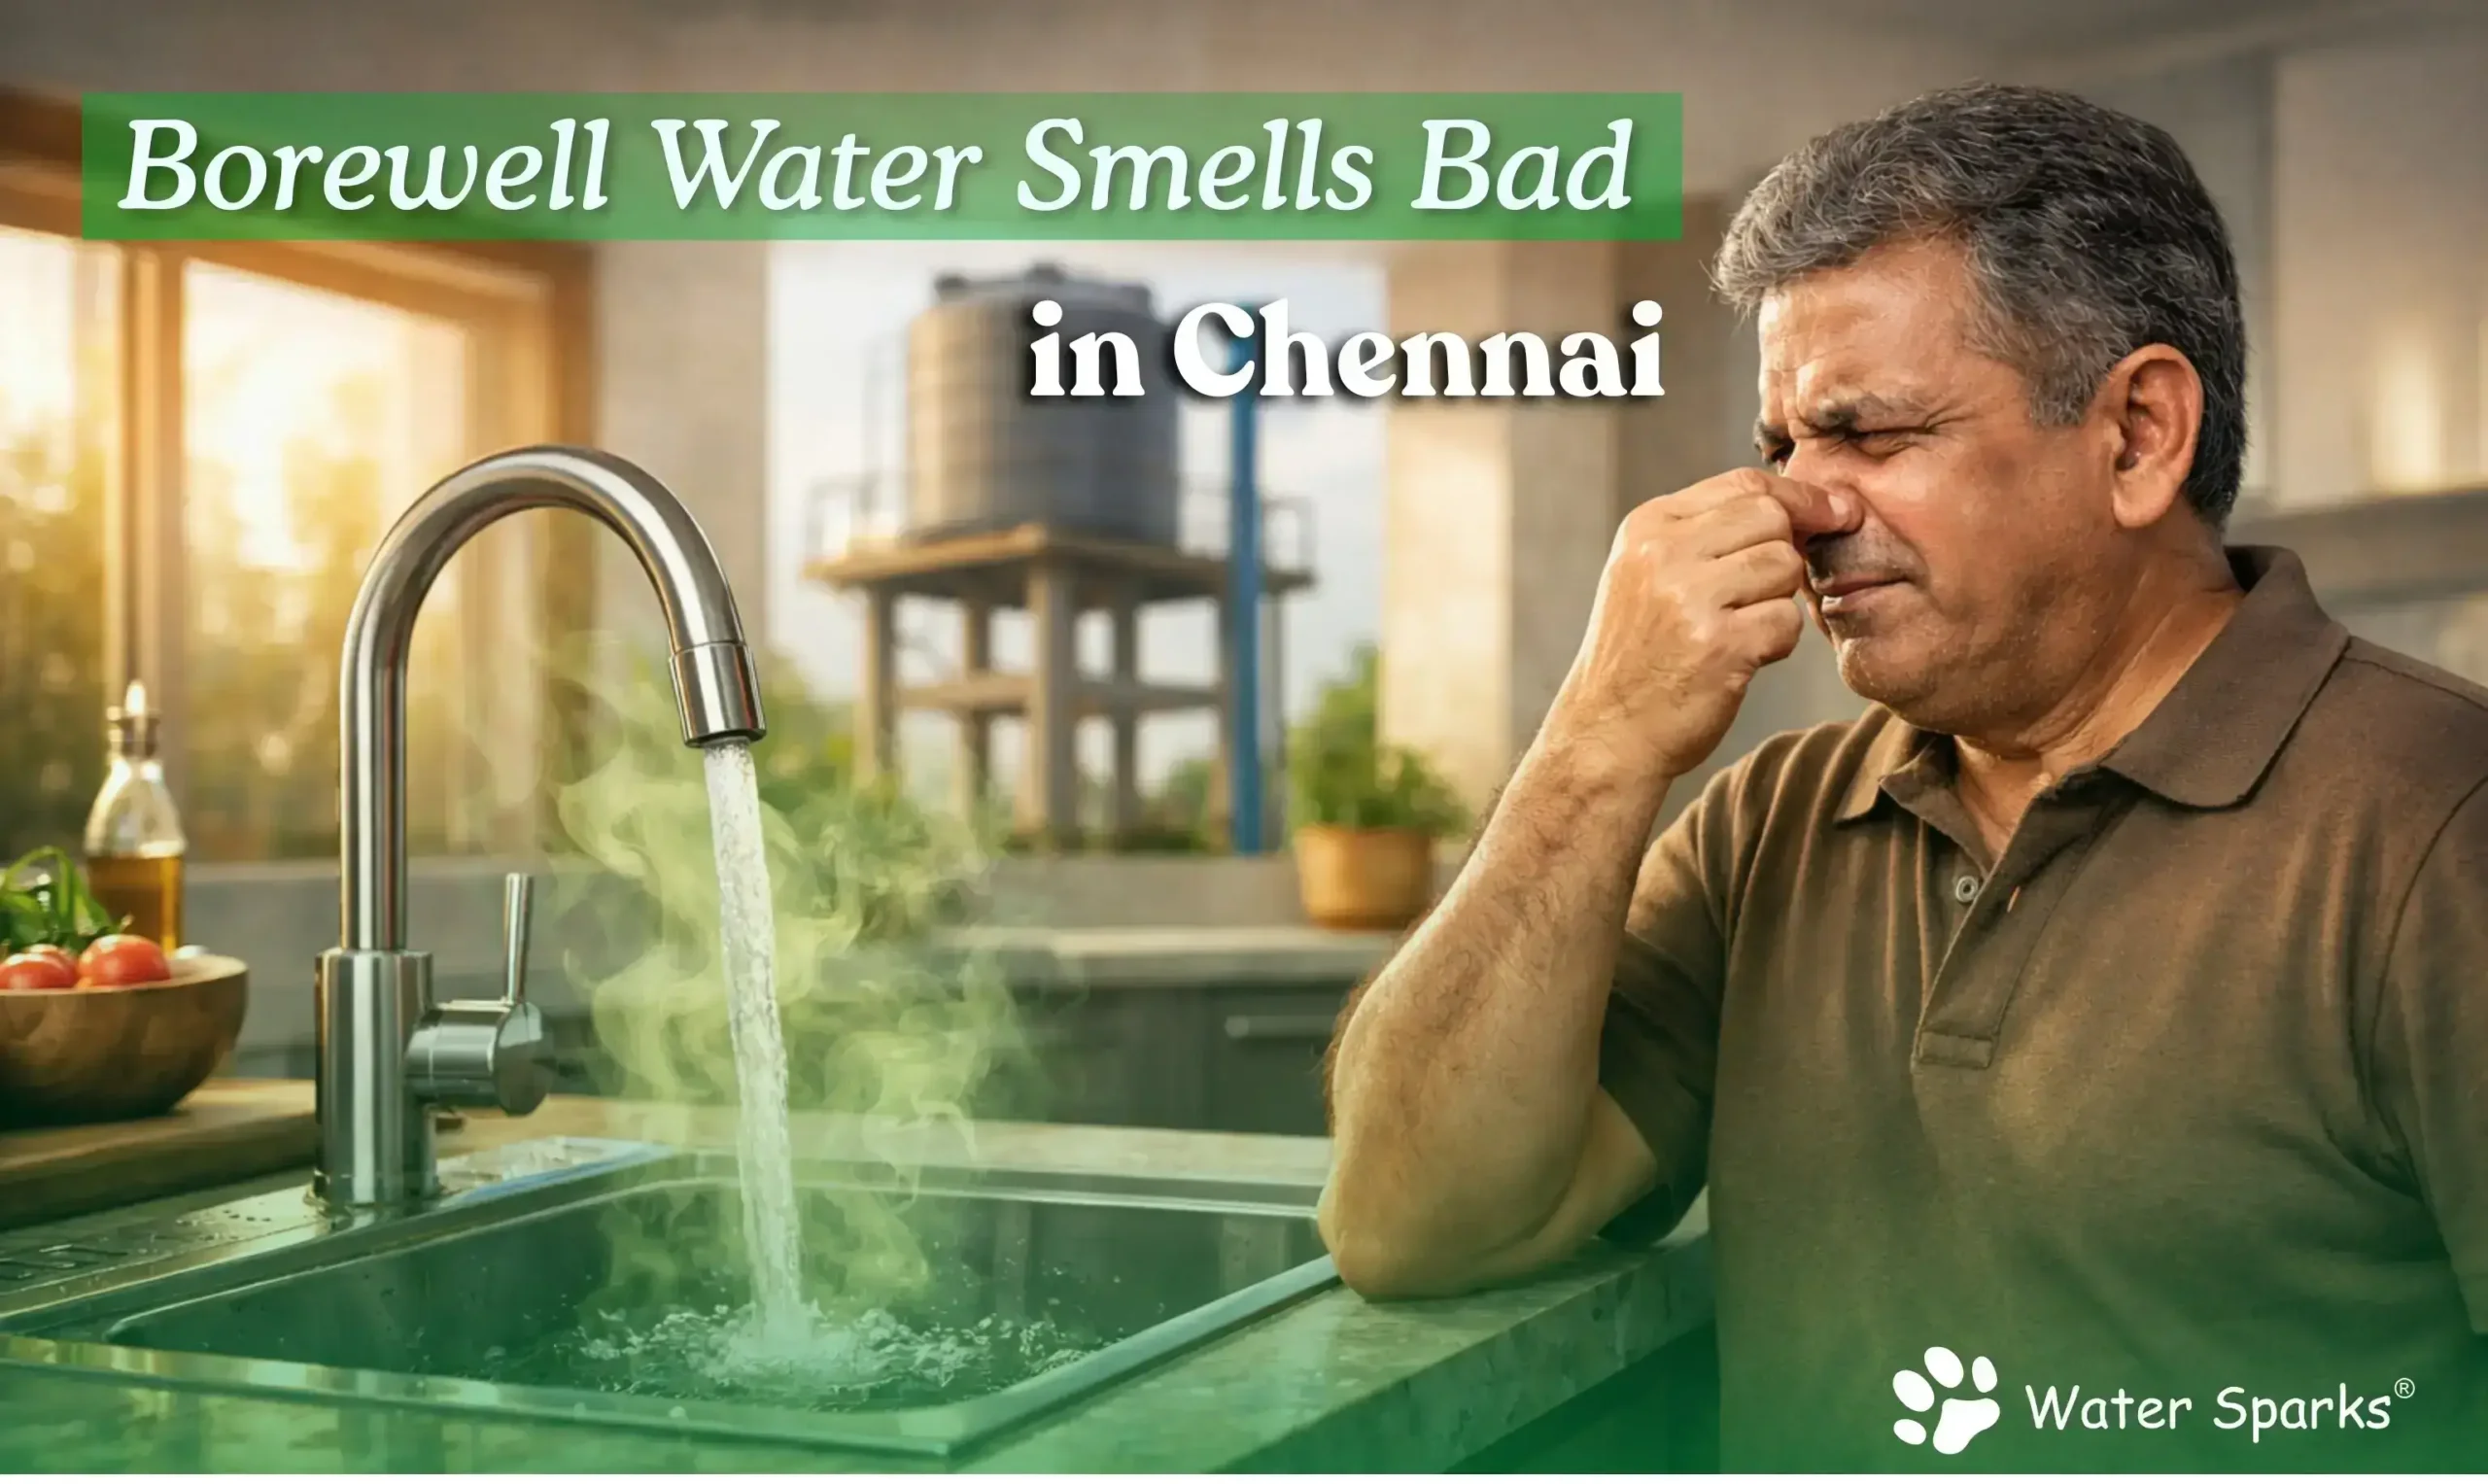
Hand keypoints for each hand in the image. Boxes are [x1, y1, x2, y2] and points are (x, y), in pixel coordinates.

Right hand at [1548, 469, 1856, 781]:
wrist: (1606, 730)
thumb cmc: (1640, 654)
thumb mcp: (1649, 573)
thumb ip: (1706, 533)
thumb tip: (1801, 505)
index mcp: (1648, 526)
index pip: (1743, 484)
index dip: (1799, 495)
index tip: (1833, 511)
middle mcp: (1663, 553)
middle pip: (1771, 517)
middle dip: (1786, 552)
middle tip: (1768, 591)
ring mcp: (1689, 597)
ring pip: (1785, 566)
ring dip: (1778, 601)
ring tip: (1740, 629)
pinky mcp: (1720, 644)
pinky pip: (1786, 620)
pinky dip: (1777, 643)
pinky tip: (1740, 658)